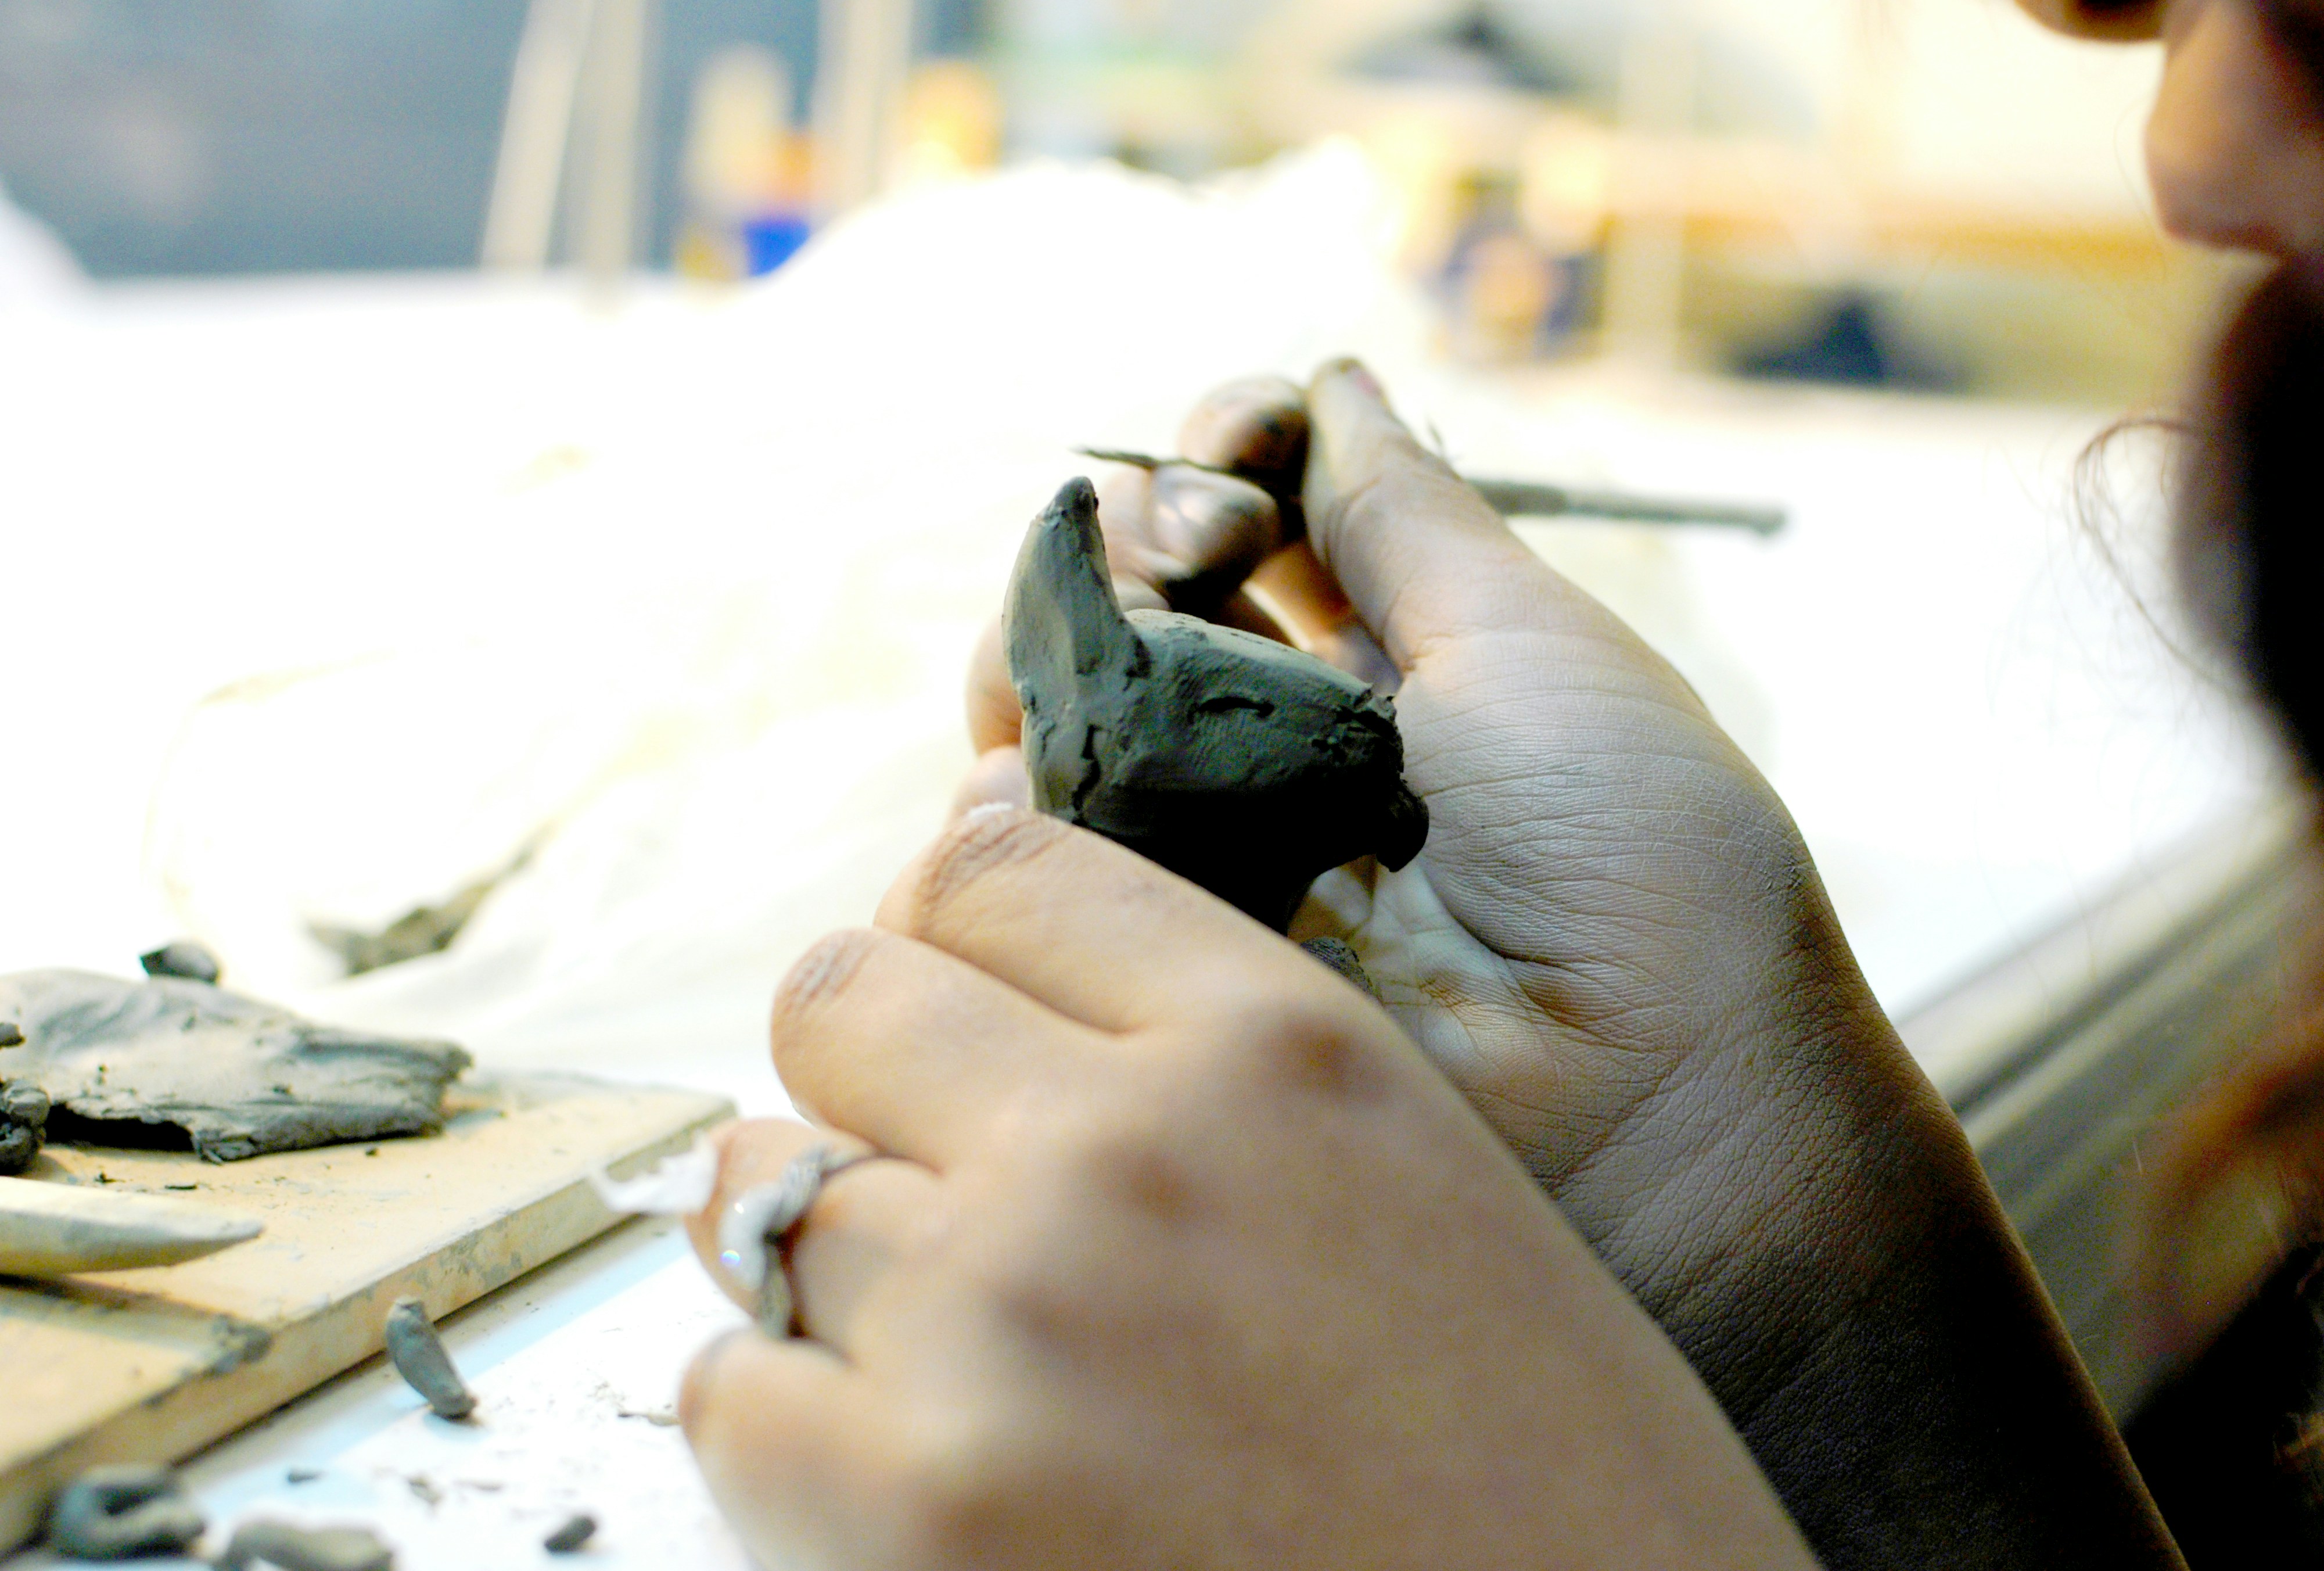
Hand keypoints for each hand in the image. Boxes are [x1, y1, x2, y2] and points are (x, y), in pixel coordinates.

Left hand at [679, 811, 1819, 1570]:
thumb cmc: (1542, 1478)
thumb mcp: (1421, 1183)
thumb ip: (1226, 1070)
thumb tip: (1001, 995)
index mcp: (1279, 1043)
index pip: (994, 865)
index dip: (949, 927)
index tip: (962, 1002)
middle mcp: (1122, 1146)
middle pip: (841, 998)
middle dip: (864, 1075)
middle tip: (930, 1173)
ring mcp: (1003, 1323)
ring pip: (771, 1193)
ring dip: (829, 1253)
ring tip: (940, 1343)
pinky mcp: (911, 1512)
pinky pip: (735, 1390)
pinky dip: (787, 1419)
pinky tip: (897, 1463)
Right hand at [963, 363, 2181, 1567]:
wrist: (1642, 1105)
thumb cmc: (1632, 857)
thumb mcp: (1525, 645)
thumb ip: (1401, 515)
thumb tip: (1335, 378)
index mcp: (1392, 658)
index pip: (1251, 510)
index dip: (1222, 454)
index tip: (1246, 458)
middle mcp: (1285, 742)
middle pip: (1130, 591)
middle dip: (1135, 535)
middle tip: (1201, 552)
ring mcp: (1210, 851)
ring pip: (1052, 706)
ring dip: (1057, 644)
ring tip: (1126, 661)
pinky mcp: (1150, 962)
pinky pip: (1016, 860)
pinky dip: (1005, 797)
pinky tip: (1040, 780)